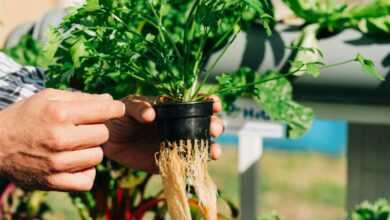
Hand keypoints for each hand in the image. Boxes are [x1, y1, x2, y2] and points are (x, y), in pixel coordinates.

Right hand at [0, 89, 124, 190]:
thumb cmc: (26, 116)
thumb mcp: (49, 98)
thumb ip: (81, 98)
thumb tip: (110, 100)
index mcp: (60, 114)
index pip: (104, 111)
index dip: (115, 109)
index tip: (116, 109)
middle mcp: (60, 139)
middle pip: (103, 134)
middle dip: (98, 129)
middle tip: (85, 128)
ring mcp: (57, 163)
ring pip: (98, 156)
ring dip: (92, 150)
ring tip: (77, 145)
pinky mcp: (53, 182)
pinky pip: (87, 180)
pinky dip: (86, 172)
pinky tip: (77, 163)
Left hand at [104, 95, 223, 172]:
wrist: (108, 140)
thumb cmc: (120, 116)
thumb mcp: (127, 107)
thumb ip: (138, 108)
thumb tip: (151, 114)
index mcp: (174, 108)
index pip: (198, 103)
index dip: (210, 103)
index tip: (214, 105)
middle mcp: (181, 125)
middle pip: (206, 125)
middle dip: (215, 126)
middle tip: (214, 129)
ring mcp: (177, 144)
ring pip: (201, 146)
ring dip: (212, 148)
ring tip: (214, 152)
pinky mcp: (170, 162)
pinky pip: (186, 165)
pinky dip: (194, 167)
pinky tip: (197, 167)